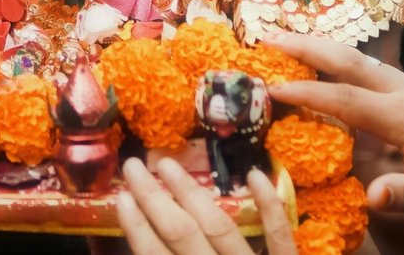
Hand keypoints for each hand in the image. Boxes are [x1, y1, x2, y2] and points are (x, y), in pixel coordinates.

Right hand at [113, 156, 295, 254]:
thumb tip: (143, 237)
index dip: (138, 228)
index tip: (121, 197)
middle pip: (185, 235)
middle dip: (156, 200)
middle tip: (134, 165)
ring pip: (222, 229)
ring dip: (194, 195)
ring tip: (169, 165)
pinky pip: (281, 238)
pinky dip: (269, 207)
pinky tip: (254, 176)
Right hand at [261, 31, 403, 226]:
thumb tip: (373, 196)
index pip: (346, 99)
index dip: (307, 93)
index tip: (271, 88)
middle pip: (348, 60)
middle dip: (305, 46)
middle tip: (267, 35)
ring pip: (356, 57)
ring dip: (318, 45)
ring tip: (281, 37)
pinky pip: (366, 65)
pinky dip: (336, 57)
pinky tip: (318, 57)